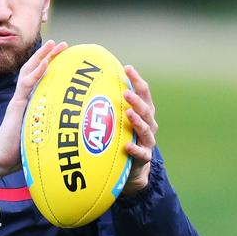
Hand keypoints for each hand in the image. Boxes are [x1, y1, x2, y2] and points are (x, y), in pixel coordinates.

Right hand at [0, 40, 67, 184]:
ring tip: (53, 45)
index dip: (50, 65)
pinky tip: (45, 62)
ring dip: (42, 57)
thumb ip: (48, 124)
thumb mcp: (38, 132)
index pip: (40, 77)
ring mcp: (19, 99)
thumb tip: (70, 126)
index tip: (63, 55)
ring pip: (30, 71)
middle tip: (63, 44)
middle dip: (48, 55)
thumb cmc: (20, 149)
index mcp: (29, 101)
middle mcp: (24, 97)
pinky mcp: (17, 105)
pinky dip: (36, 72)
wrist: (1, 157)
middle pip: (35, 69)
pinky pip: (27, 85)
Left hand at [121, 65, 158, 196]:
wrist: (133, 167)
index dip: (137, 80)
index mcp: (144, 112)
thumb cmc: (122, 136)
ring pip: (146, 130)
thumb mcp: (118, 118)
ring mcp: (148, 141)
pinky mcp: (144, 158)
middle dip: (136, 100)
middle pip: (146, 110)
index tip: (127, 68)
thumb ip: (110, 102)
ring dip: (137, 121)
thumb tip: (87, 82)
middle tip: (126, 92)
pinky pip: (142, 154)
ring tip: (128, 113)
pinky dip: (136, 150)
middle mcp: (149, 125)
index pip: (143, 92)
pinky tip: (127, 146)